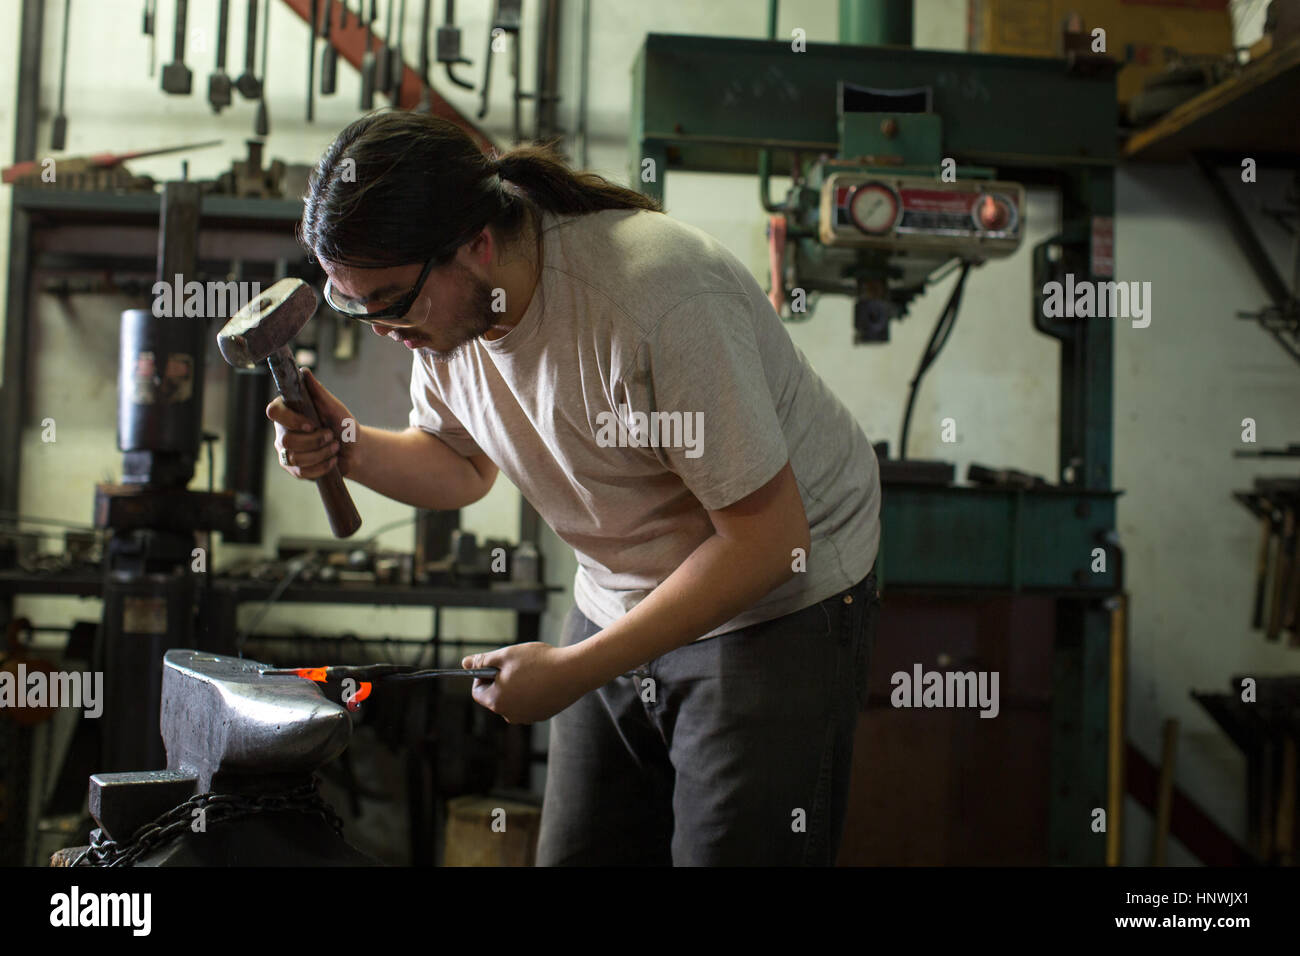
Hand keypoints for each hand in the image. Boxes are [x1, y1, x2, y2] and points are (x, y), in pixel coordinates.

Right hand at [267, 369, 359, 478]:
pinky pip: (301, 472)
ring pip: (294, 458)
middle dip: (315, 441)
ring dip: (321, 454)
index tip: (312, 424)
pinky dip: (321, 467)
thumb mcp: (336, 409)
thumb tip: (304, 371)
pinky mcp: (293, 469)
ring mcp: (286, 451)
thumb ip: (319, 392)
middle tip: (331, 437)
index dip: (291, 420)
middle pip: (286, 440)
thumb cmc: (343, 426)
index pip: (273, 411)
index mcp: (289, 411)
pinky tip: (332, 461)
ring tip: (334, 448)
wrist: (354, 451)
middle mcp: (282, 430)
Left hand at [462, 643, 589, 723]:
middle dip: (502, 680)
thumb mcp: (507, 655)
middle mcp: (510, 715)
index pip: (478, 691)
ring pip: (514, 700)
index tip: (496, 663)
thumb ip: (483, 660)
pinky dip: (532, 692)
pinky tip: (545, 679)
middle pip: (496, 696)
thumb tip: (464, 663)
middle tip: (517, 664)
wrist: (574, 672)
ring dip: (517, 686)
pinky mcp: (543, 715)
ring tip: (533, 670)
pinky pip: (530, 703)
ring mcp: (528, 717)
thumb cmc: (539, 661)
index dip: (483, 675)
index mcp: (497, 701)